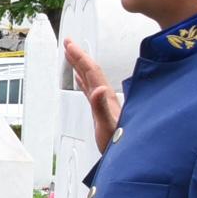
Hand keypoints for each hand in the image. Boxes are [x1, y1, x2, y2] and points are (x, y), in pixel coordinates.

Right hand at [64, 39, 121, 153]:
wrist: (128, 154)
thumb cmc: (118, 143)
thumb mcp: (108, 126)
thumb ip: (102, 108)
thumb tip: (99, 89)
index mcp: (105, 96)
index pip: (91, 71)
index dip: (80, 57)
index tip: (70, 45)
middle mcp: (105, 96)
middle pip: (90, 70)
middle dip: (79, 55)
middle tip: (68, 43)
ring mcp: (103, 101)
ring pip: (89, 77)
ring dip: (80, 65)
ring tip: (71, 56)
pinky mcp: (100, 109)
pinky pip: (89, 89)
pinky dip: (82, 81)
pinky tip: (79, 80)